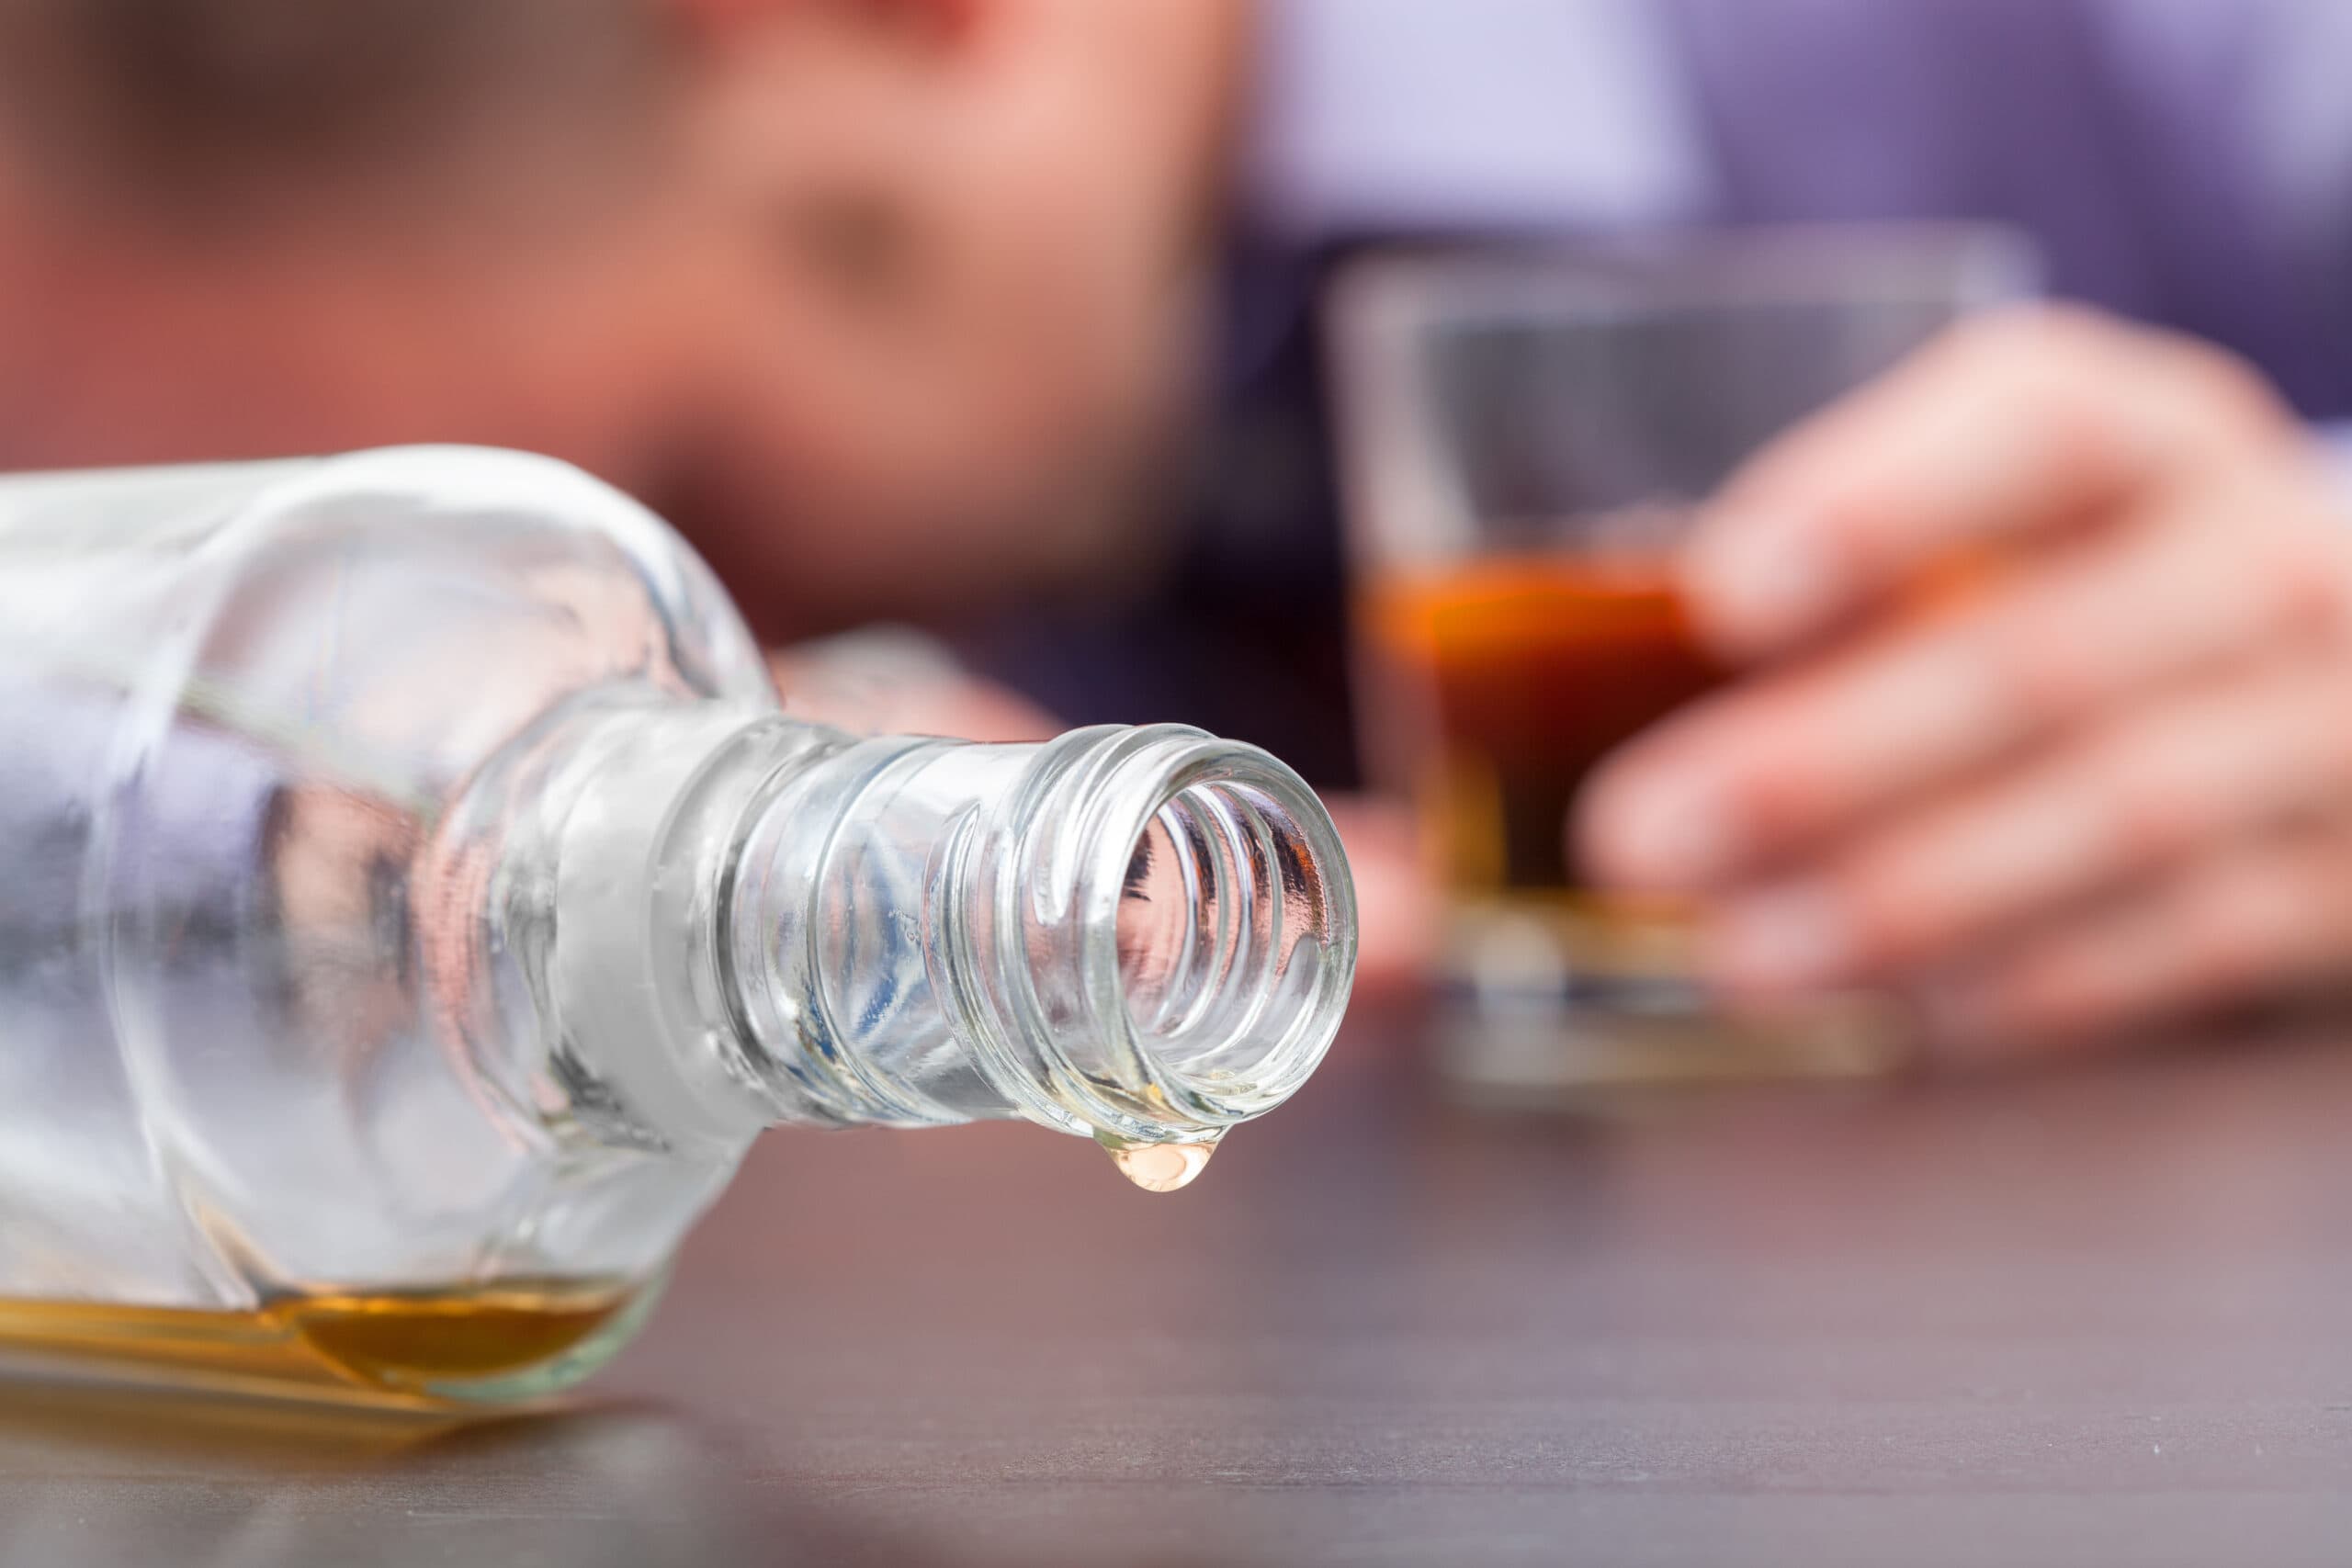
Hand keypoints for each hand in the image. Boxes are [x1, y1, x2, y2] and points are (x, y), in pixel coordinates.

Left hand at [1578, 306, 2351, 1058]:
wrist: (2322, 666)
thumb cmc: (2045, 594)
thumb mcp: (1948, 538)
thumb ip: (1735, 616)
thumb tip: (1401, 861)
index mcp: (2128, 432)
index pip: (2028, 422)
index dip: (1879, 500)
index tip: (1717, 591)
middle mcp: (2248, 552)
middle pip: (2043, 653)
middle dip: (1824, 763)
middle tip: (1638, 842)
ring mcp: (2320, 719)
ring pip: (2118, 814)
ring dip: (1905, 900)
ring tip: (1734, 957)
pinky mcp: (2341, 876)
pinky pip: (2185, 939)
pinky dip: (2024, 985)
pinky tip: (1890, 1019)